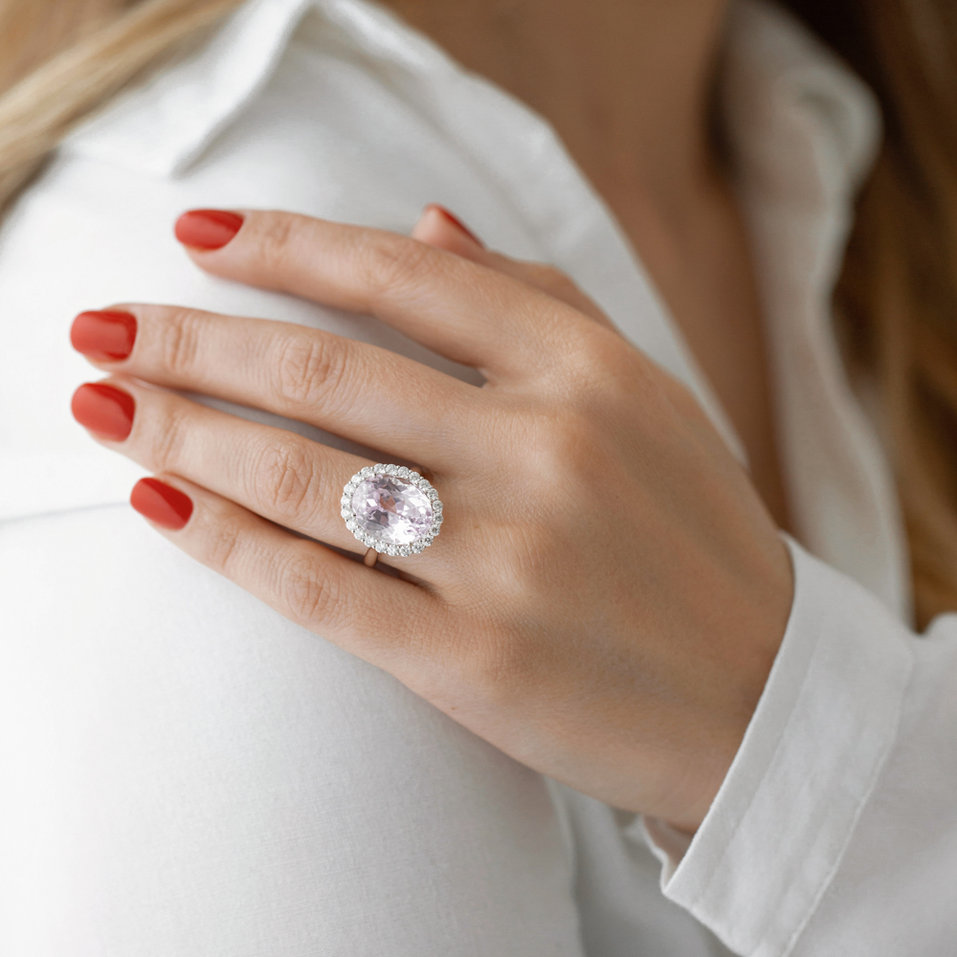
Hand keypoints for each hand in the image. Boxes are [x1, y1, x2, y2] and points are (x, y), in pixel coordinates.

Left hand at [69, 204, 793, 832]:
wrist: (757, 695)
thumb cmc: (693, 536)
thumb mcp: (646, 396)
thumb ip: (538, 302)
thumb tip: (425, 221)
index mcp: (587, 370)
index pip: (403, 277)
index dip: (284, 245)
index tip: (197, 235)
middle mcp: (545, 450)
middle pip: (325, 370)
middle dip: (192, 339)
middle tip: (101, 322)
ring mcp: (507, 560)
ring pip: (301, 476)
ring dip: (180, 430)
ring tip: (99, 402)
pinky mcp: (473, 660)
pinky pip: (318, 587)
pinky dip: (224, 540)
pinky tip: (158, 500)